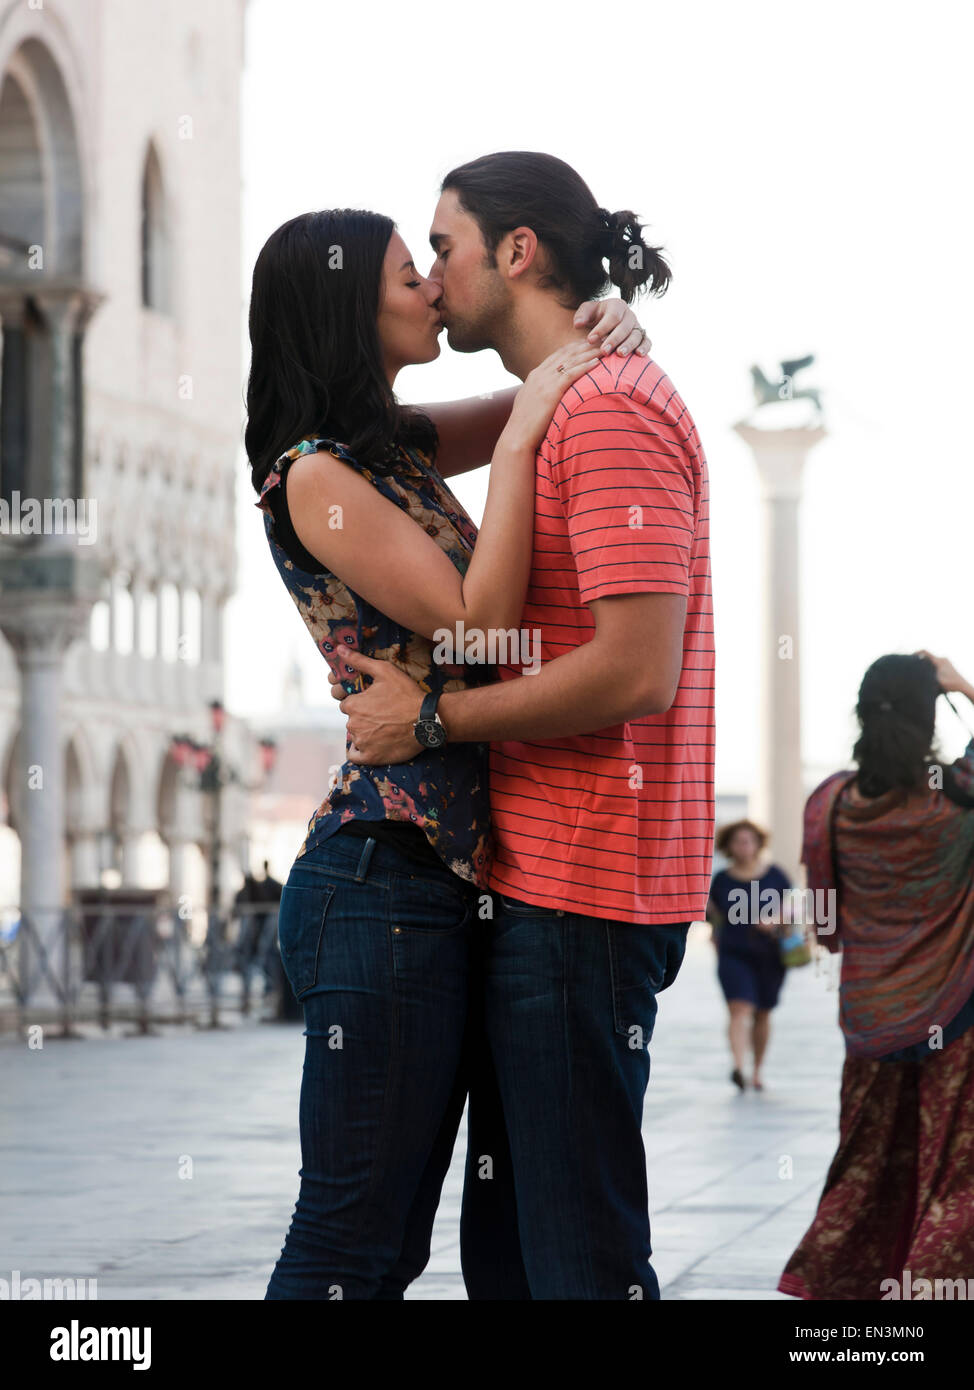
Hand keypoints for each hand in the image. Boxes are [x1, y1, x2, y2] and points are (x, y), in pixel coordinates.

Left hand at [329, 649, 427, 763]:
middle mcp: (353, 724)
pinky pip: (355, 755)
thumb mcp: (385, 671)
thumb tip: (339, 649)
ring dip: (365, 732)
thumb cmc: (407, 694)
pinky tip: (371, 744)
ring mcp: (362, 742)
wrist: (428, 720)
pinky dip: (360, 750)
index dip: (359, 701)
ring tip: (384, 728)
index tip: (373, 702)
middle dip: (363, 717)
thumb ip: (359, 661)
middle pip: (352, 719)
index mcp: (353, 704)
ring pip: (356, 736)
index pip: (346, 703)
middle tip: (382, 715)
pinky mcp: (371, 757)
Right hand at [502, 340, 600, 451]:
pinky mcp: (551, 391)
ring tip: (604, 347)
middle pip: (566, 354)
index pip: (556, 356)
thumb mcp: (529, 404)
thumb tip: (545, 396)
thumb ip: (538, 395)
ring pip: (571, 361)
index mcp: (534, 376)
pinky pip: (572, 374)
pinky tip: (597, 362)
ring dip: (589, 353)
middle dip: (584, 346)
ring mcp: (544, 382)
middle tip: (599, 340)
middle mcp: (539, 374)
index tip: (586, 344)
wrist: (517, 437)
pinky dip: (586, 366)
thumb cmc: (524, 426)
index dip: (573, 348)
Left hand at [574, 298, 650, 356]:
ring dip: (629, 345)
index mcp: (617, 306)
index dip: (602, 328)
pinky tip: (639, 355)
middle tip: (604, 351)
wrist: (606, 323)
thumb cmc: (595, 317)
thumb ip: (581, 315)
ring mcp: (637, 326)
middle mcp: (629, 315)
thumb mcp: (587, 312)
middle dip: (614, 339)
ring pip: (636, 335)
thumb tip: (577, 324)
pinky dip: (645, 347)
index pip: (612, 316)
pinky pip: (647, 341)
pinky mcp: (642, 337)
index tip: (590, 340)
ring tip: (620, 354)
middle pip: (625, 327)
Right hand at [916, 650, 973, 698]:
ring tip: (922, 672)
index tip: (909, 658)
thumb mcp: (936, 682)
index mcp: (938, 661)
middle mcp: (942, 659)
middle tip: (913, 667)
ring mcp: (945, 662)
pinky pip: (936, 664)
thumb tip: (915, 676)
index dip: (915, 653)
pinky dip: (931, 667)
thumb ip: (926, 677)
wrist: (963, 686)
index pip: (924, 652)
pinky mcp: (947, 665)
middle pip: (928, 656)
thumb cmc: (950, 685)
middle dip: (920, 661)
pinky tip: (930, 675)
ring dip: (926, 665)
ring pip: (932, 661)